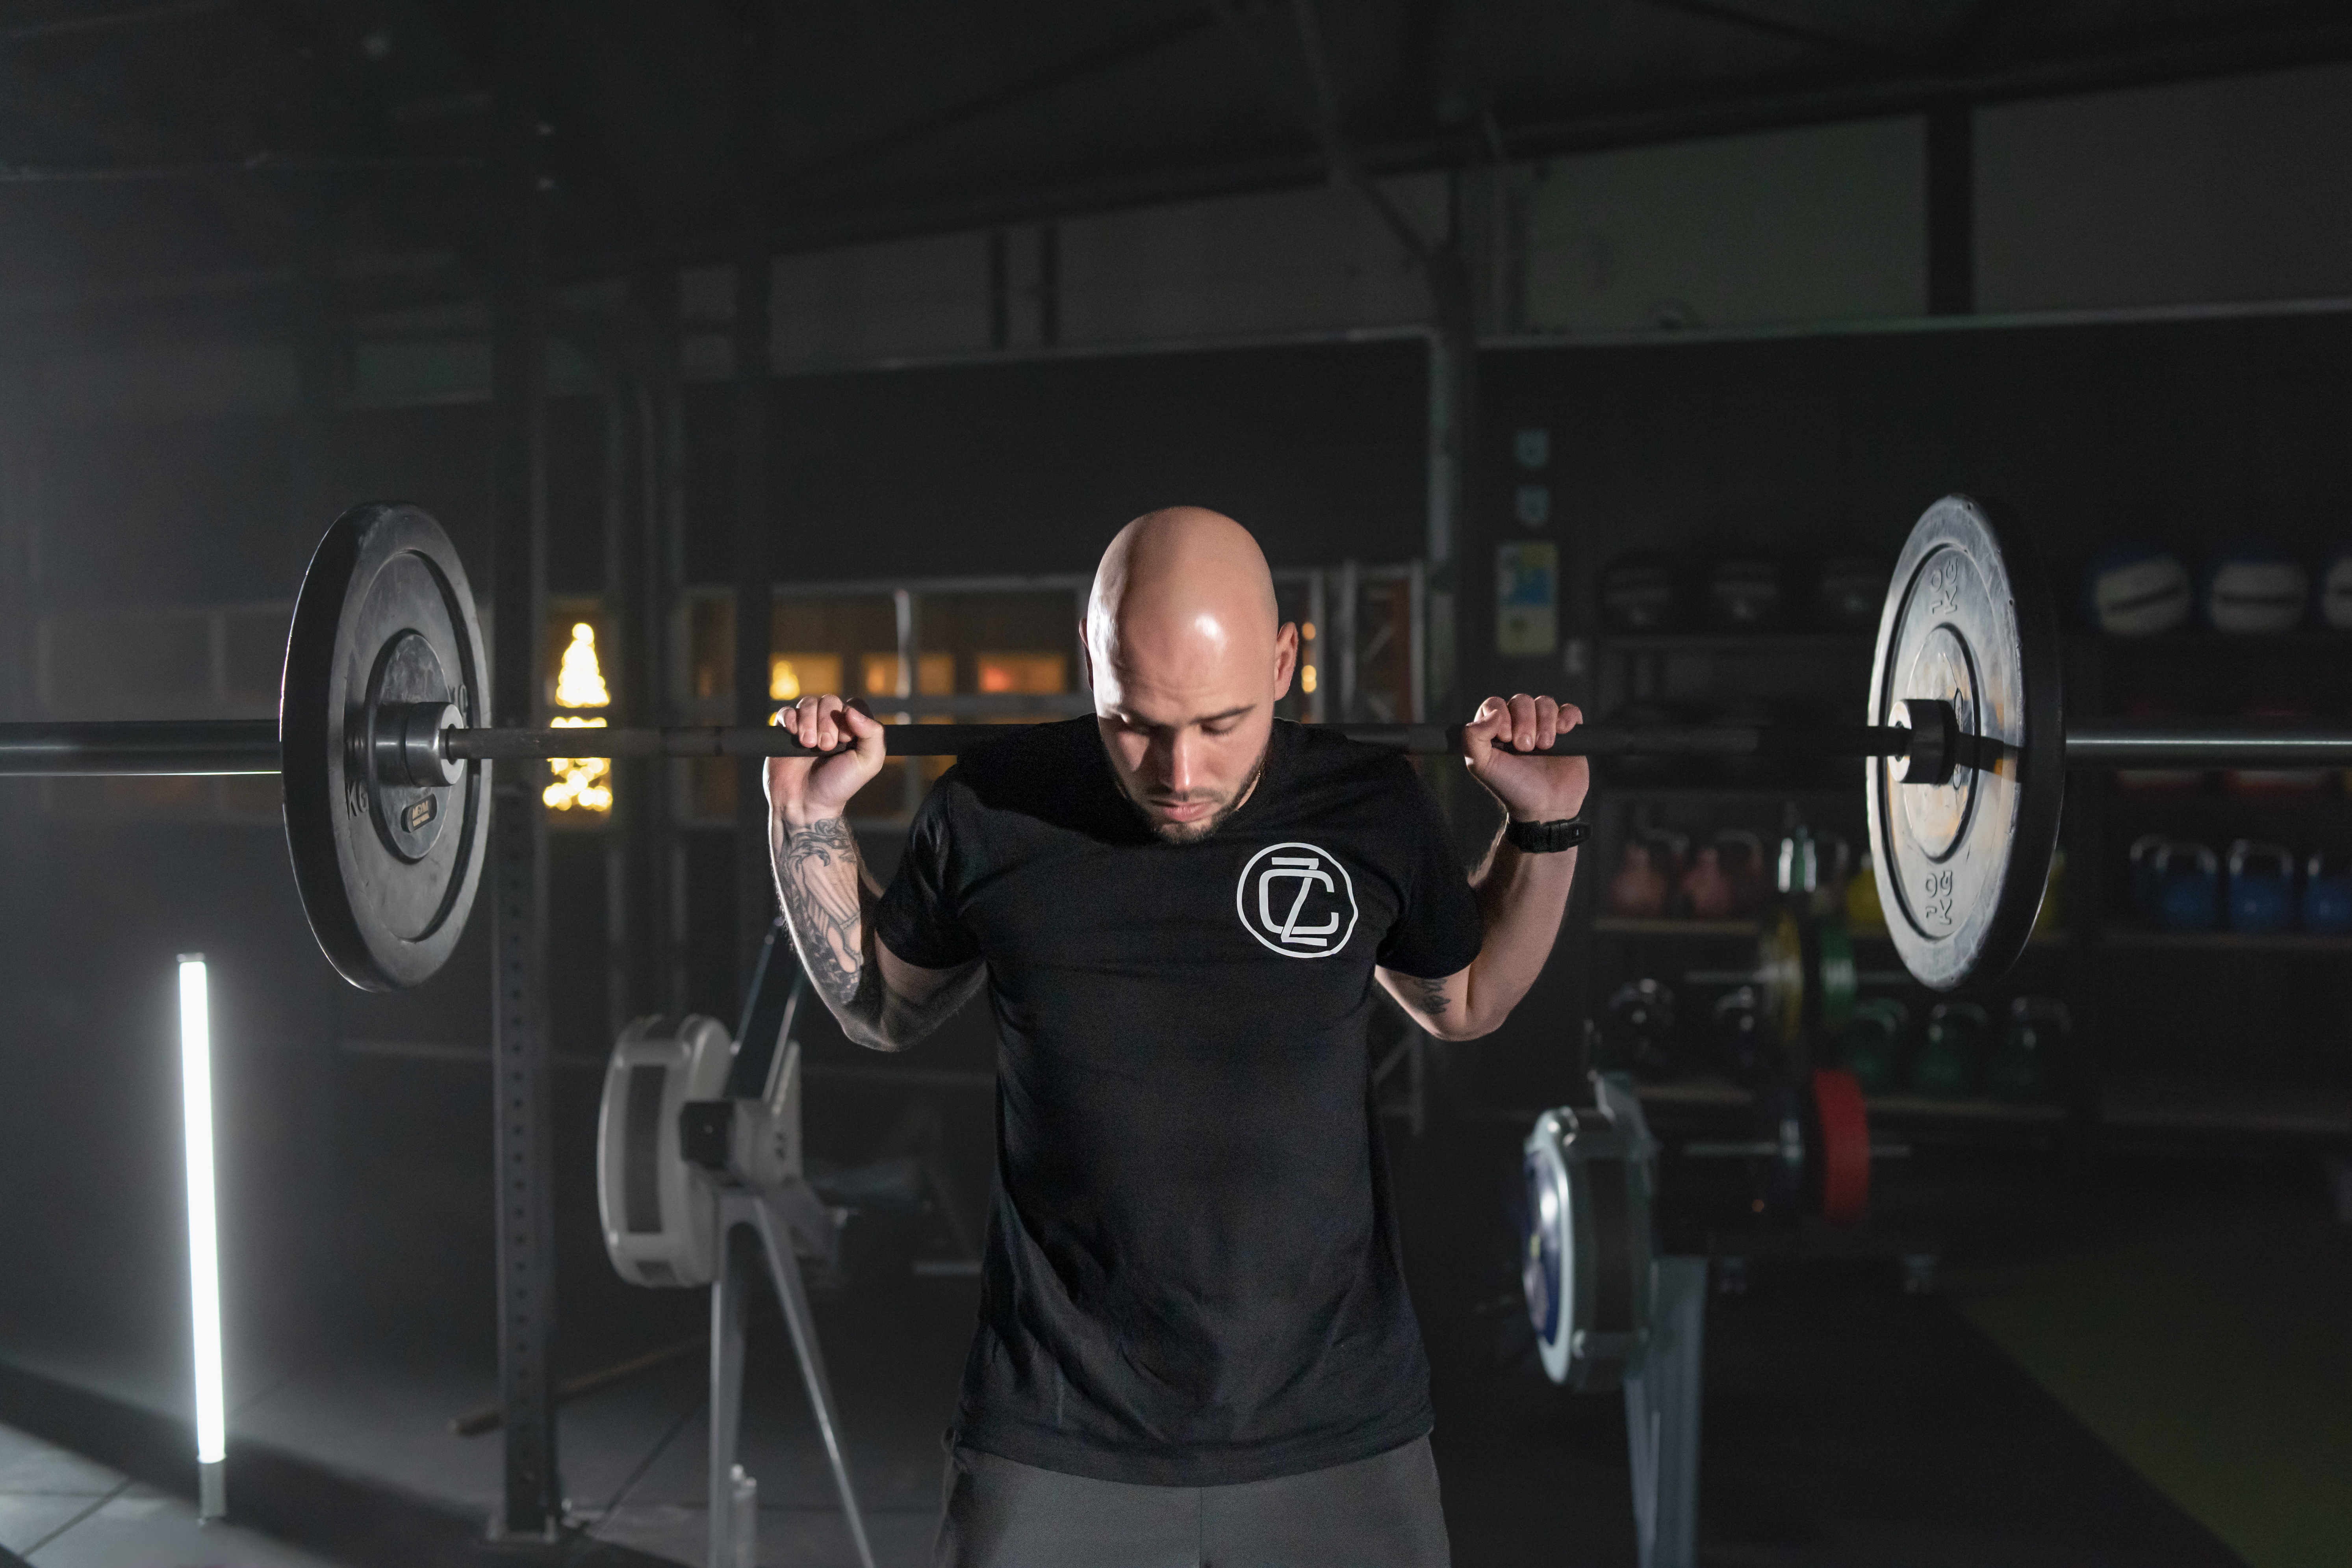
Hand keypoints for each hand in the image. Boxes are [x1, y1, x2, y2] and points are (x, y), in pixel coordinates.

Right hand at [765, 696, 884, 827]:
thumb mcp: (868, 764)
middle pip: (829, 701)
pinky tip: (793, 734)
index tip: (846, 740)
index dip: (849, 718)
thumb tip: (852, 710)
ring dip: (808, 723)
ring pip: (807, 703)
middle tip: (825, 748)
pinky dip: (789, 719)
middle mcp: (830, 724)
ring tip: (809, 745)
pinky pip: (786, 712)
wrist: (805, 803)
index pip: (853, 705)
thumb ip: (874, 735)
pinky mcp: (786, 731)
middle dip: (827, 723)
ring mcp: (807, 726)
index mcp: (852, 729)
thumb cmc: (838, 786)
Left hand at [1462, 693, 1589, 822]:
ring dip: (1545, 722)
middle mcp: (1519, 724)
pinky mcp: (1568, 733)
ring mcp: (1545, 727)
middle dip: (1525, 722)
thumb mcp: (1482, 766)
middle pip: (1521, 701)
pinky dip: (1567, 717)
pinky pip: (1569, 711)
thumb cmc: (1512, 788)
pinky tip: (1563, 732)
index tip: (1506, 738)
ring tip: (1544, 746)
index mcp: (1496, 730)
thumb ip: (1472, 739)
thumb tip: (1492, 714)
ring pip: (1545, 703)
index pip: (1495, 704)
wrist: (1544, 808)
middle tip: (1526, 748)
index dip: (1501, 715)